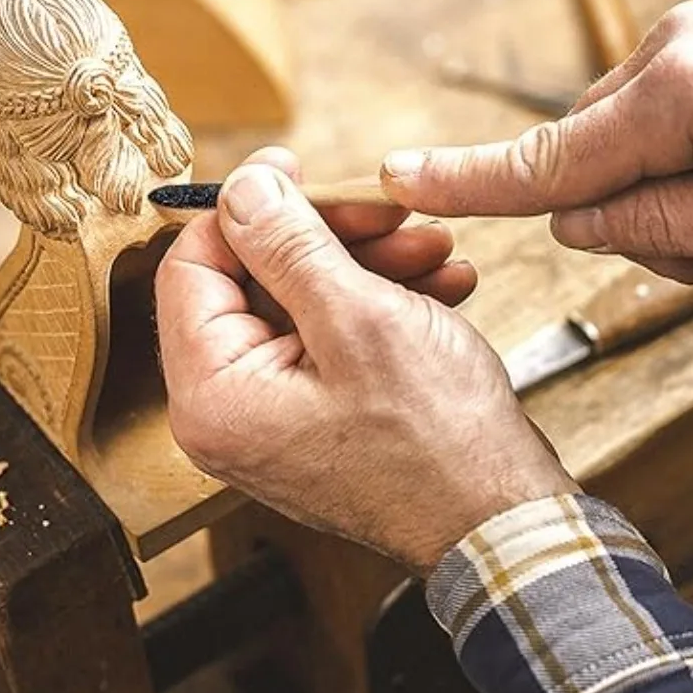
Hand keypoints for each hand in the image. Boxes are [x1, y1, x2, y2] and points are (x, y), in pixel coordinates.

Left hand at [155, 148, 575, 575]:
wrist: (502, 525)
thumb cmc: (437, 441)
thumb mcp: (360, 318)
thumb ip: (287, 244)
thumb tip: (242, 187)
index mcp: (213, 395)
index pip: (190, 267)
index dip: (244, 207)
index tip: (292, 166)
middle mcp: (228, 410)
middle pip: (254, 282)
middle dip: (329, 236)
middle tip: (388, 211)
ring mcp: (271, 416)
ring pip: (302, 304)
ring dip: (367, 265)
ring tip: (433, 247)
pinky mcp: (313, 415)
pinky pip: (329, 339)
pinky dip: (378, 305)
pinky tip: (437, 284)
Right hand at [381, 1, 692, 283]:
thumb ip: (650, 227)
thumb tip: (577, 220)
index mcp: (683, 95)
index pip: (549, 160)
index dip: (469, 180)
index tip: (399, 175)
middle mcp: (675, 51)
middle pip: (582, 152)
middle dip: (619, 209)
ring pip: (616, 136)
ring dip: (652, 186)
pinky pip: (654, 109)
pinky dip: (676, 153)